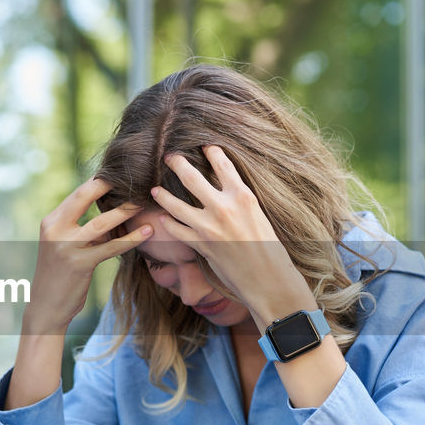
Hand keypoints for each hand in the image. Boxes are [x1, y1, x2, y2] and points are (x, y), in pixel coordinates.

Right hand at [22, 178, 149, 335]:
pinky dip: (131, 238)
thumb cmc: (60, 275)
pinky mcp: (79, 264)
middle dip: (109, 184)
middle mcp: (54, 229)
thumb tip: (112, 212)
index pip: (77, 193)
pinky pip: (110, 247)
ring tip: (143, 202)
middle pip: (84, 196)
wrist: (45, 307)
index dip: (99, 181)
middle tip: (134, 177)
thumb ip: (82, 229)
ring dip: (124, 211)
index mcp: (51, 221)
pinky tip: (146, 232)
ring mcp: (65, 246)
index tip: (120, 175)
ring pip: (100, 222)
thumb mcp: (64, 246)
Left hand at [153, 145, 312, 326]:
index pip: (223, 164)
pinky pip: (177, 230)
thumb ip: (239, 201)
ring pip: (176, 205)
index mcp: (243, 196)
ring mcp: (209, 227)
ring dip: (163, 195)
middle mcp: (224, 208)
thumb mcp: (259, 215)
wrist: (268, 278)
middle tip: (169, 157)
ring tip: (155, 189)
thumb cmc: (269, 248)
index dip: (211, 152)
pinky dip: (167, 224)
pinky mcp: (201, 245)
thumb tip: (224, 188)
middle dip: (177, 164)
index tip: (203, 146)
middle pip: (192, 178)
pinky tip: (162, 219)